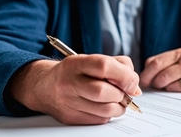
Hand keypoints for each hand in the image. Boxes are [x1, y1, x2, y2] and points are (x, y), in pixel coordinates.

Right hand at [10, 55, 140, 124]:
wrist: (44, 87)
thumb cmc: (76, 72)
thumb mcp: (93, 59)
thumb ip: (119, 66)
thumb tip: (136, 87)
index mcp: (76, 63)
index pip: (104, 66)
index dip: (124, 74)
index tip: (132, 81)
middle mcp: (69, 82)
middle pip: (104, 92)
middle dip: (122, 94)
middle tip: (125, 92)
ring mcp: (68, 102)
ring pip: (105, 110)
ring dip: (119, 107)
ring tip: (118, 100)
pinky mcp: (70, 118)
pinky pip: (99, 120)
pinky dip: (108, 114)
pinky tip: (104, 106)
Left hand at [140, 48, 180, 93]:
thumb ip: (165, 61)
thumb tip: (146, 74)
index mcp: (180, 53)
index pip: (156, 63)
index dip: (146, 75)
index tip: (143, 81)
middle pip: (161, 77)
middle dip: (155, 84)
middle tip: (156, 86)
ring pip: (170, 87)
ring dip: (166, 89)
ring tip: (170, 86)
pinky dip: (177, 93)